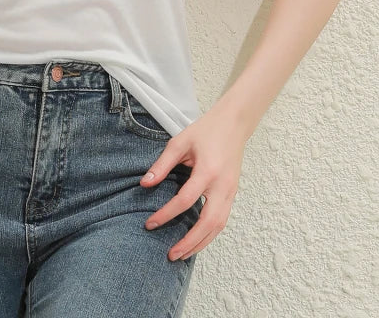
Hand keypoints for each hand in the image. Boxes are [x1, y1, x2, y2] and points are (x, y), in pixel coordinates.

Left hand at [139, 103, 248, 260]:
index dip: (166, 214)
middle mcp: (223, 186)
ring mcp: (231, 192)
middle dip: (189, 242)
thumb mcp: (179, 142)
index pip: (185, 200)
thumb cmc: (205, 131)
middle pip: (208, 223)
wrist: (234, 124)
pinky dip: (210, 234)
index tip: (150, 223)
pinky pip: (223, 220)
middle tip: (171, 254)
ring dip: (201, 243)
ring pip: (219, 226)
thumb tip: (144, 184)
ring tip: (182, 254)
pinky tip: (197, 240)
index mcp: (208, 171)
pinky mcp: (233, 194)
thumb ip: (162, 164)